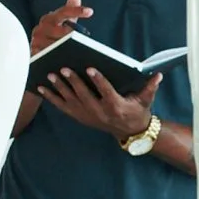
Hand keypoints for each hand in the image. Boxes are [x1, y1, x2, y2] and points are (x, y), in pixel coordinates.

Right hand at [29, 0, 91, 56]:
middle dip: (71, 35)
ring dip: (65, 48)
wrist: (37, 48)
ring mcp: (36, 42)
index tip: (90, 11)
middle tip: (82, 39)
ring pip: (53, 45)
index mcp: (49, 19)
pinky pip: (45, 56)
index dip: (76, 11)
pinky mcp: (33, 54)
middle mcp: (41, 28)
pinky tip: (65, 60)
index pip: (64, 12)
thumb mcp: (63, 22)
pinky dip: (54, 58)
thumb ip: (71, 11)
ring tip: (78, 51)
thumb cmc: (54, 34)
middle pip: (59, 31)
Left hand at [37, 68, 162, 141]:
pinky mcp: (78, 116)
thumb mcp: (145, 100)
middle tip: (64, 68)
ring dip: (59, 88)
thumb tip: (158, 75)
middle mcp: (99, 112)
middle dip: (73, 81)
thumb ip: (150, 87)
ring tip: (50, 74)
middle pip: (84, 95)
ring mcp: (87, 115)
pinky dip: (51, 97)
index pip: (106, 91)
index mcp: (115, 105)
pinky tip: (40, 87)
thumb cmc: (136, 110)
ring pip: (71, 100)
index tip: (91, 68)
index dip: (99, 80)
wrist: (128, 130)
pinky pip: (62, 106)